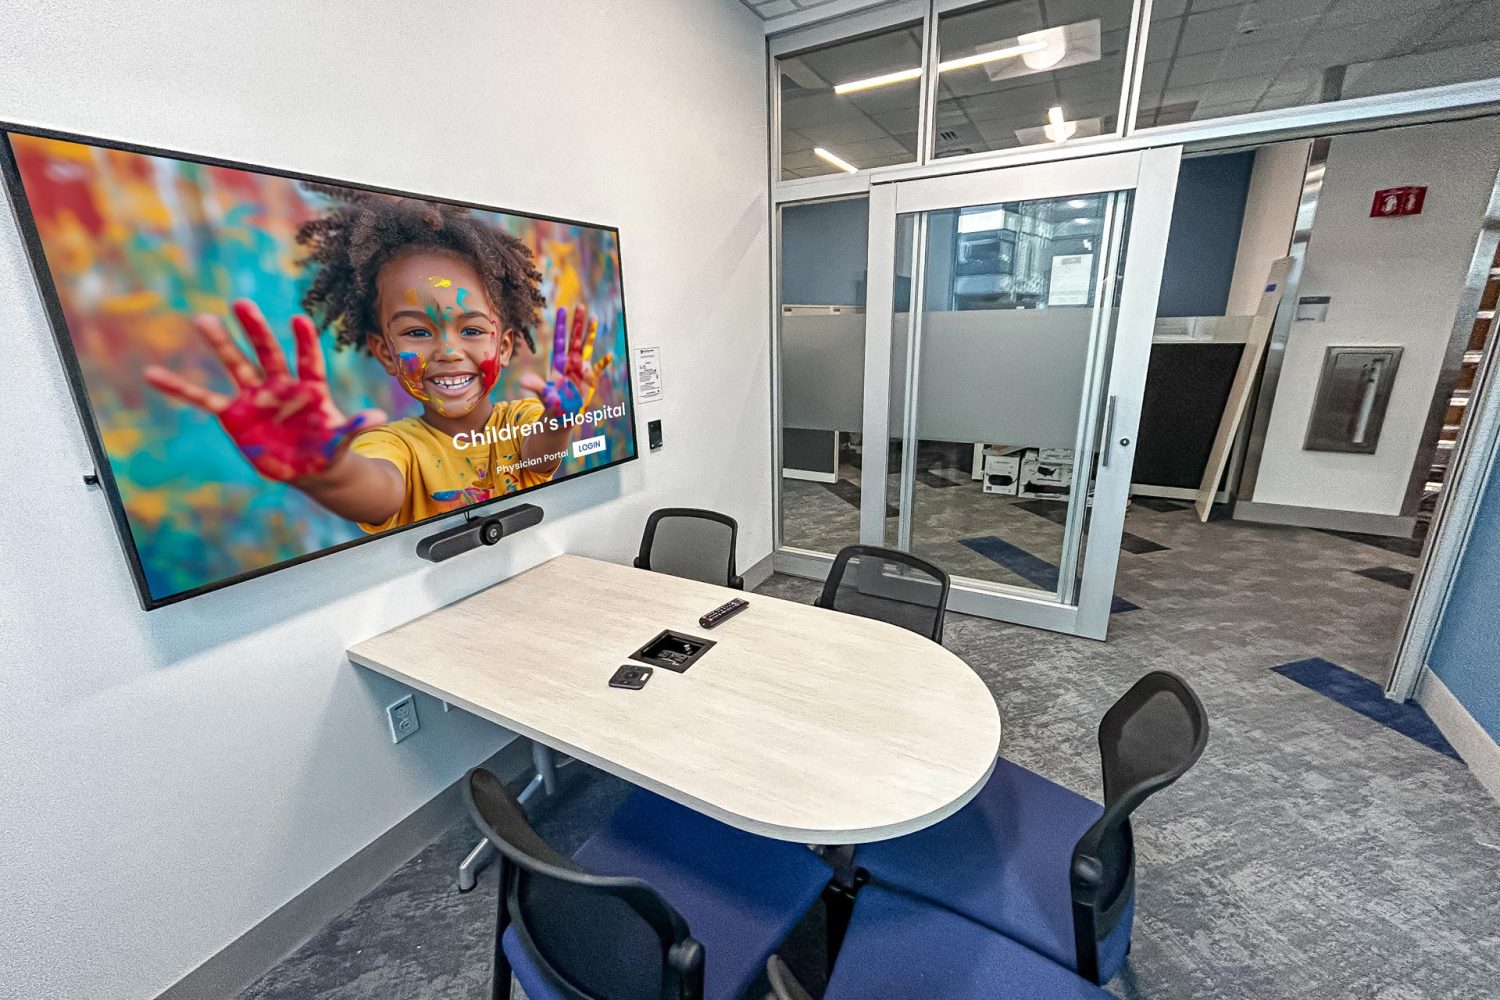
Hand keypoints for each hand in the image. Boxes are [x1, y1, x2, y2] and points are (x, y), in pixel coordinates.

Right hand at [145, 299, 386, 481]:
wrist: (308, 466)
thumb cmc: (328, 448)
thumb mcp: (342, 441)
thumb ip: (355, 426)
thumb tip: (380, 416)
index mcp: (310, 388)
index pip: (308, 360)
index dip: (305, 342)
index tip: (300, 319)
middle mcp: (280, 385)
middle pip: (267, 353)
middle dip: (255, 330)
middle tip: (242, 303)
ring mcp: (254, 397)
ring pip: (236, 365)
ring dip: (221, 345)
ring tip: (204, 320)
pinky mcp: (234, 414)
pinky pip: (203, 399)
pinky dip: (180, 388)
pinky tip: (154, 374)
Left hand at [519, 304, 611, 417]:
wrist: (563, 415)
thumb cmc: (552, 405)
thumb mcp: (543, 395)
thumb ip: (536, 387)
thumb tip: (523, 381)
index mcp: (558, 363)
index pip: (560, 340)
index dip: (562, 325)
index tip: (563, 309)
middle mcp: (571, 362)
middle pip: (575, 338)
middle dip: (577, 323)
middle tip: (580, 306)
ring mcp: (582, 369)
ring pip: (587, 347)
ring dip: (590, 333)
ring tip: (594, 318)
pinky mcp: (591, 379)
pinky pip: (599, 368)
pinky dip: (604, 363)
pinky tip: (609, 355)